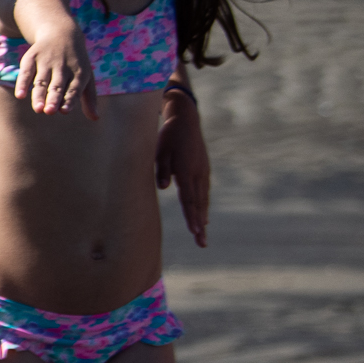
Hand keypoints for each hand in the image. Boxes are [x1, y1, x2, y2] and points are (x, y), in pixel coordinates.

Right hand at [13, 24, 99, 120]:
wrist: (61, 33)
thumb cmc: (75, 63)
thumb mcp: (86, 77)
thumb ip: (88, 99)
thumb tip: (96, 119)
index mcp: (79, 73)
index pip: (74, 88)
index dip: (69, 99)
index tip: (64, 110)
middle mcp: (63, 67)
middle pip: (57, 85)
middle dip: (54, 98)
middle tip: (50, 111)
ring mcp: (46, 61)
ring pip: (42, 81)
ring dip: (39, 95)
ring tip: (38, 108)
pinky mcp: (32, 57)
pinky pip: (26, 72)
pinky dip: (22, 83)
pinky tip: (20, 95)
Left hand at [157, 87, 210, 247]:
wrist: (186, 119)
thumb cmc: (168, 136)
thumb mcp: (160, 150)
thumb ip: (162, 169)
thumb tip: (164, 187)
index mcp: (187, 170)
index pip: (189, 199)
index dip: (192, 216)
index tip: (194, 231)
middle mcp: (198, 173)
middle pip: (199, 204)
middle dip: (200, 225)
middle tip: (202, 243)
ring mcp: (203, 172)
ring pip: (203, 199)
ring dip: (202, 217)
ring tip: (202, 235)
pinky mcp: (203, 169)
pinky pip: (203, 192)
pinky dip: (203, 205)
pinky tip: (203, 215)